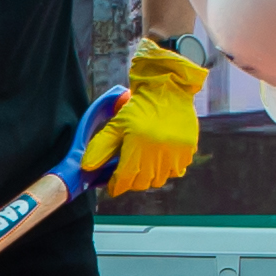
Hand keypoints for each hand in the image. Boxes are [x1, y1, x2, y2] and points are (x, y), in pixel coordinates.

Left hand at [107, 35, 208, 198]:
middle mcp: (159, 153)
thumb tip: (87, 168)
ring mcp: (176, 153)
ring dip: (149, 176)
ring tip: (144, 162)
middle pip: (142, 183)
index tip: (114, 185)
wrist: (167, 89)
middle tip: (128, 171)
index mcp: (138, 146)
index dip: (117, 185)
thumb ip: (100, 147)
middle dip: (132, 180)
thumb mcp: (115, 125)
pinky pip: (175, 171)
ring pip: (159, 180)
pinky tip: (160, 156)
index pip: (125, 179)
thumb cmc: (138, 107)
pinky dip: (166, 168)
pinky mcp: (188, 151)